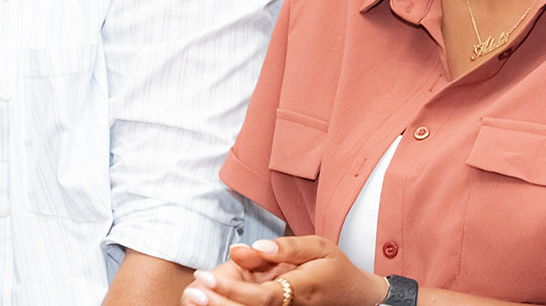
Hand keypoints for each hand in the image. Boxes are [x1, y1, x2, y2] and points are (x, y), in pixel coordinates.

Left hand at [181, 238, 388, 305]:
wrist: (354, 297)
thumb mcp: (319, 246)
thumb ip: (287, 247)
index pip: (259, 296)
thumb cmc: (336, 268)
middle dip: (216, 305)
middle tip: (191, 292)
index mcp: (300, 290)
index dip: (231, 290)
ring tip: (194, 296)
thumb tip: (256, 245)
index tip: (204, 278)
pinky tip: (214, 301)